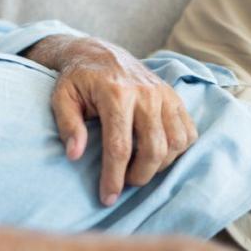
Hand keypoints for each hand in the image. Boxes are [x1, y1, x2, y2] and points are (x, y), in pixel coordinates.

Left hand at [49, 37, 197, 205]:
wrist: (99, 52)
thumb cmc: (78, 79)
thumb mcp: (61, 97)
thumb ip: (68, 125)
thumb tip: (75, 155)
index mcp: (115, 93)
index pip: (119, 146)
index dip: (114, 177)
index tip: (107, 197)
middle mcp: (145, 93)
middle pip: (153, 149)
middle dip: (139, 176)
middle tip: (124, 183)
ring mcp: (164, 94)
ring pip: (175, 143)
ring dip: (159, 165)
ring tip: (138, 168)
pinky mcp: (174, 96)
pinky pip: (188, 132)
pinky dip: (177, 150)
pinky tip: (157, 153)